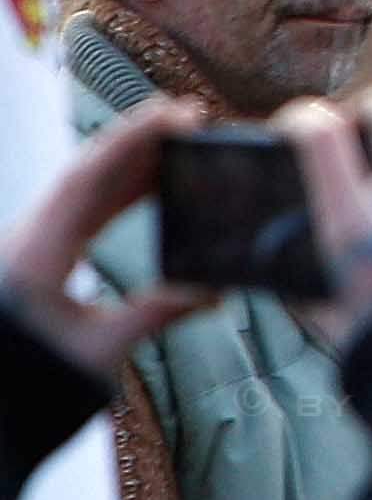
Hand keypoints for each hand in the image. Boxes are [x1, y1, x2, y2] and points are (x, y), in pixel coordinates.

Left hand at [0, 93, 209, 379]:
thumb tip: (214, 290)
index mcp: (38, 254)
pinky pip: (84, 208)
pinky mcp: (40, 256)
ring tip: (183, 145)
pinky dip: (121, 189)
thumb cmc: (30, 385)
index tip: (177, 115)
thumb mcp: (97, 353)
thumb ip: (155, 314)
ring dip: (132, 163)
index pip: (89, 177)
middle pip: (88, 172)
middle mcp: (30, 240)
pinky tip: (151, 187)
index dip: (133, 138)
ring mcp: (32, 246)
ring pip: (85, 187)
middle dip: (138, 140)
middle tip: (192, 119)